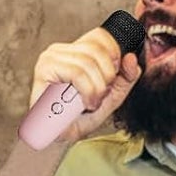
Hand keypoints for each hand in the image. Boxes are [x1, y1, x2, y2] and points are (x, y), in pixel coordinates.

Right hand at [28, 24, 141, 142]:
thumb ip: (125, 78)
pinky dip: (88, 91)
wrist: (55, 139)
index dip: (114, 55)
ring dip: (97, 88)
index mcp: (73, 51)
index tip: (112, 79)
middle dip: (107, 76)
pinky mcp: (45, 69)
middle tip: (101, 96)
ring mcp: (50, 58)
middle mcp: (60, 50)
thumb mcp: (110, 97)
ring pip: (89, 62)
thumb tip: (131, 58)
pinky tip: (85, 103)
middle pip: (97, 49)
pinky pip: (77, 73)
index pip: (100, 36)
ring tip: (92, 103)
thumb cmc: (78, 119)